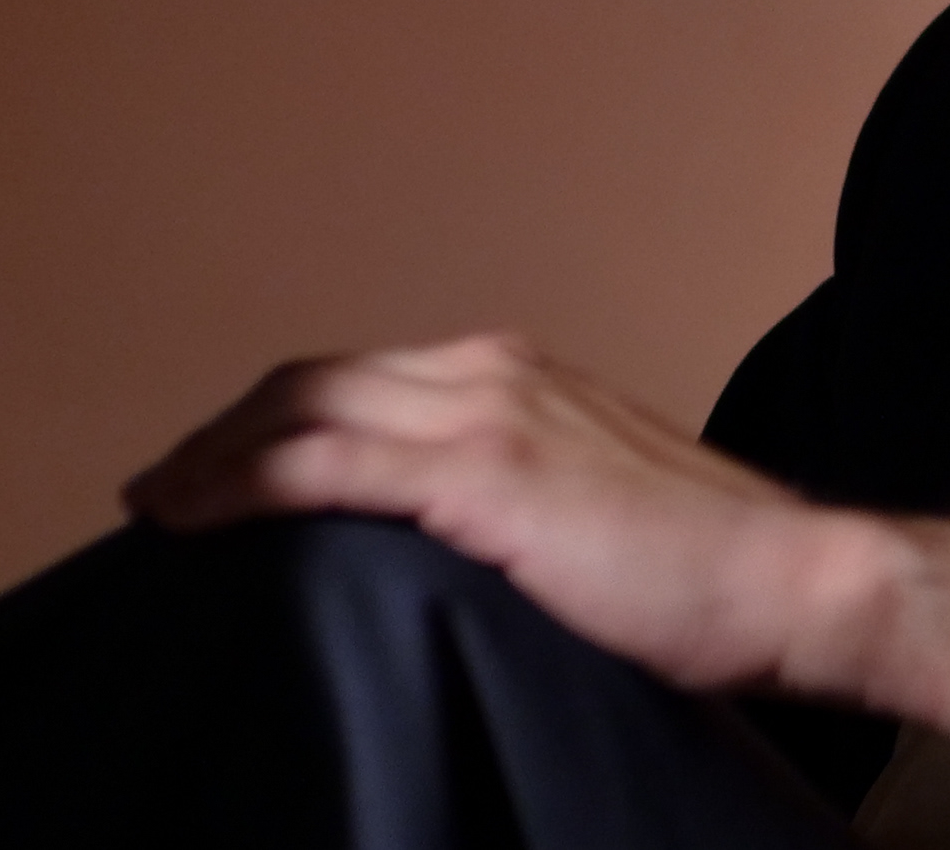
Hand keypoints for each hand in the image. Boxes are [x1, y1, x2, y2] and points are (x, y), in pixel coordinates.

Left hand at [126, 332, 949, 791]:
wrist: (789, 580)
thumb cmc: (706, 574)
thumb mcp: (592, 505)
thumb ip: (513, 498)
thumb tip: (433, 548)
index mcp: (521, 372)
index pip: (360, 378)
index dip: (274, 422)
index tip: (217, 474)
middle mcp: (496, 370)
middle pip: (313, 381)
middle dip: (225, 433)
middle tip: (165, 494)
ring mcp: (489, 412)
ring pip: (302, 410)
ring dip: (212, 457)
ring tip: (160, 510)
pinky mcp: (482, 473)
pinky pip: (322, 464)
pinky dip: (240, 484)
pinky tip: (189, 520)